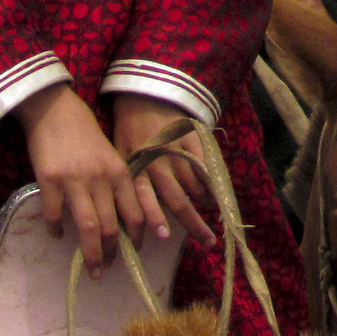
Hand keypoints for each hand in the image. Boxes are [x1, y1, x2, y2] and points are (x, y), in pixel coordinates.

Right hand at [16, 84, 143, 276]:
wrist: (56, 110)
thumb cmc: (85, 136)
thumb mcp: (110, 157)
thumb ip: (116, 185)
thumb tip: (120, 221)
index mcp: (120, 173)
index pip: (135, 213)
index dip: (136, 238)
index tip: (134, 253)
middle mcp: (101, 178)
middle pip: (111, 227)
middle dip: (111, 253)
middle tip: (107, 268)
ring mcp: (75, 180)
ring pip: (87, 227)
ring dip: (91, 253)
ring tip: (90, 268)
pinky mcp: (49, 180)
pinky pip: (55, 215)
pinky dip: (56, 230)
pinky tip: (57, 234)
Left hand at [113, 94, 216, 251]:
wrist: (145, 93)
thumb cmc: (130, 129)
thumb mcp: (121, 155)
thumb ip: (130, 182)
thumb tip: (133, 215)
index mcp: (136, 168)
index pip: (146, 201)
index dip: (156, 220)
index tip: (165, 237)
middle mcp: (158, 163)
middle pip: (179, 201)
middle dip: (194, 226)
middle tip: (208, 243)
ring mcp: (178, 152)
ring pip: (195, 187)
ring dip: (202, 202)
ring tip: (208, 211)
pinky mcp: (193, 140)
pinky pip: (206, 167)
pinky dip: (212, 183)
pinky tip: (215, 193)